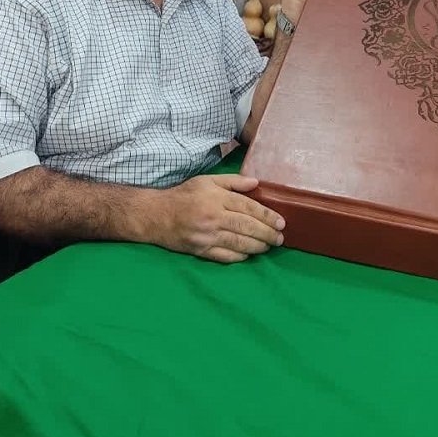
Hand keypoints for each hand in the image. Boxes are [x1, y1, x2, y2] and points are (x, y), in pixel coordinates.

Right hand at [150, 174, 284, 263]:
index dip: (267, 216)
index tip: (281, 222)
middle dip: (267, 233)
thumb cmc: (184, 195)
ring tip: (270, 246)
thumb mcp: (207, 180)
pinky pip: (225, 256)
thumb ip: (233, 181)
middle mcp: (213, 217)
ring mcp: (207, 236)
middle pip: (247, 227)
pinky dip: (240, 256)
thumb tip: (256, 183)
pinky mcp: (201, 250)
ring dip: (258, 246)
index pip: (248, 207)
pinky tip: (250, 254)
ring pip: (239, 243)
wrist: (156, 215)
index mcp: (216, 198)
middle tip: (280, 237)